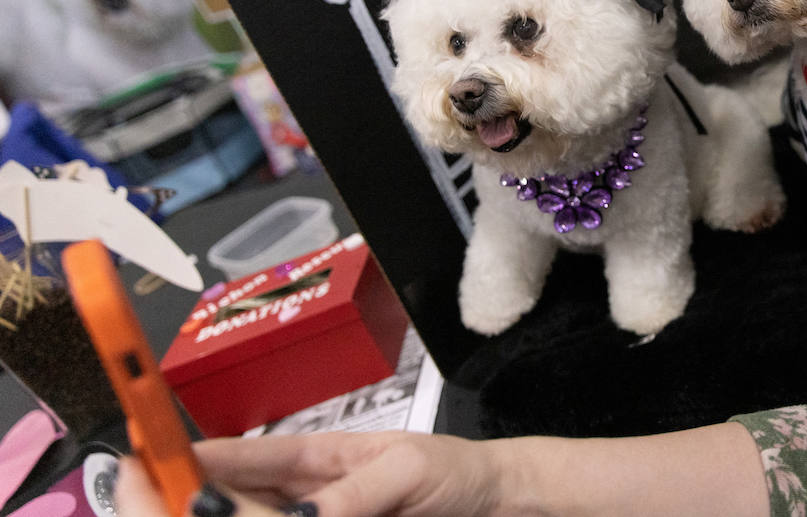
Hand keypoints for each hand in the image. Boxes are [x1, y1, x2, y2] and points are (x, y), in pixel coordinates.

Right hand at [115, 432, 489, 516]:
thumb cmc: (455, 471)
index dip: (190, 459)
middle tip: (166, 505)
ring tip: (196, 512)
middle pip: (231, 498)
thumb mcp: (406, 471)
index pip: (240, 456)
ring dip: (221, 513)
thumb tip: (304, 516)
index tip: (150, 464)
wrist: (497, 501)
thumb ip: (353, 495)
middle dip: (193, 500)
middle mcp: (305, 493)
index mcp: (316, 455)